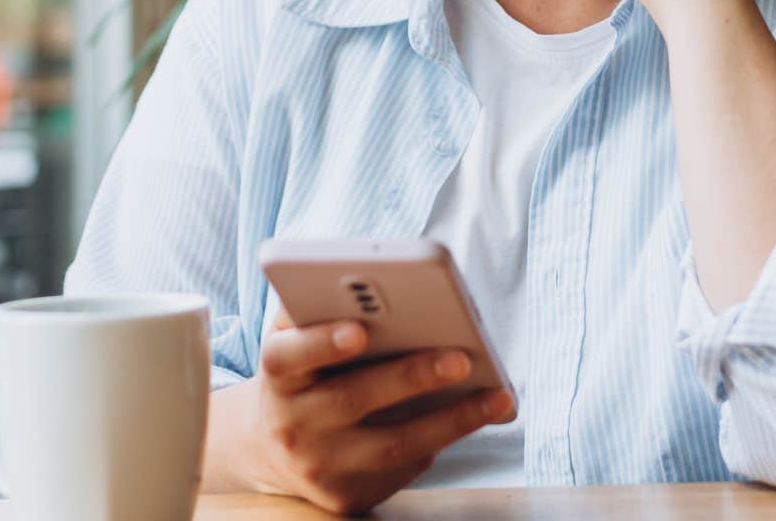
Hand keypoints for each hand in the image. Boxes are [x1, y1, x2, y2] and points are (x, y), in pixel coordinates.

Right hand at [231, 311, 515, 514]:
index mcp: (279, 374)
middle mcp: (293, 423)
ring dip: (450, 419)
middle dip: (410, 377)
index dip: (321, 342)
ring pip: (391, 444)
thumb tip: (383, 281)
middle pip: (351, 399)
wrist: (278, 446)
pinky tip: (477, 416)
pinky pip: (403, 469)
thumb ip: (325, 307)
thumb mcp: (301, 337)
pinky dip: (444, 440)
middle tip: (460, 359)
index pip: (287, 356)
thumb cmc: (307, 371)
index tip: (360, 329)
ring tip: (496, 397)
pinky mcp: (348, 495)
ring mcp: (320, 465)